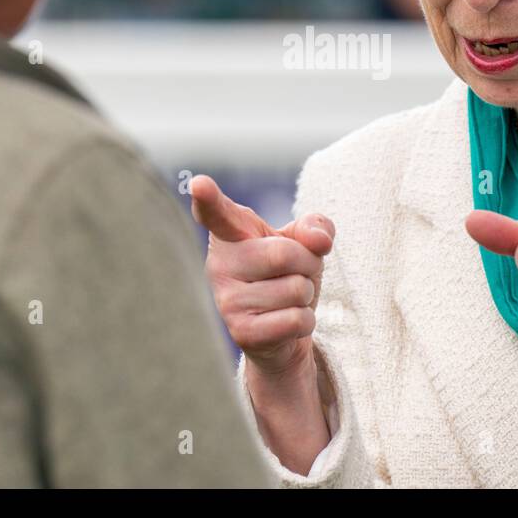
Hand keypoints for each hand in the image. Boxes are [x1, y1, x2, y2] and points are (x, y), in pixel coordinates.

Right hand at [189, 174, 334, 380]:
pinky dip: (306, 320)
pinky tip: (285, 323)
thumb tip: (319, 240)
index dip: (208, 198)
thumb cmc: (287, 276)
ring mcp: (227, 300)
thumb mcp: (304, 242)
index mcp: (231, 234)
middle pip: (284, 254)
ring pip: (295, 289)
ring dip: (305, 295)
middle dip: (307, 264)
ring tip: (286, 299)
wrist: (282, 332)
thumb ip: (315, 228)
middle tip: (295, 273)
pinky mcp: (241, 332)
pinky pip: (296, 319)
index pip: (216, 213)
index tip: (199, 184)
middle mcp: (219, 264)